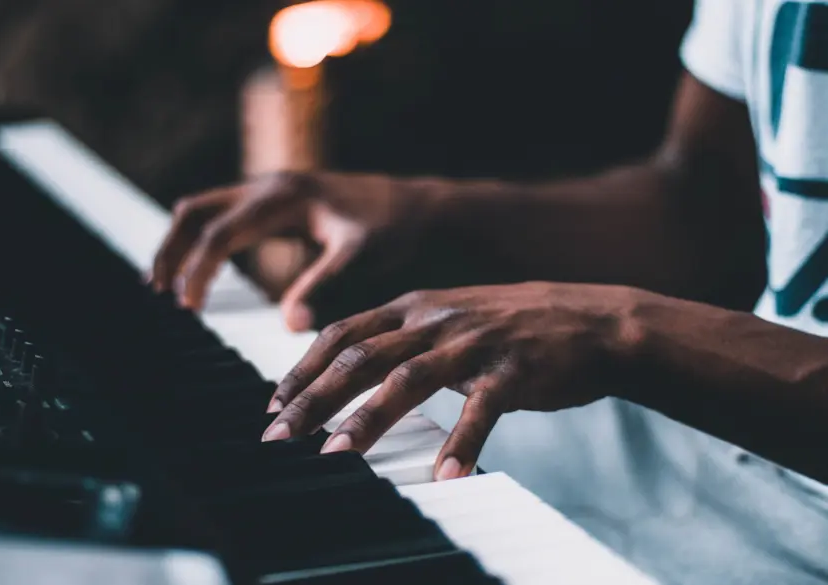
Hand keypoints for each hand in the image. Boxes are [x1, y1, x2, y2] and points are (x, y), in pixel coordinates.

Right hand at [149, 171, 446, 330]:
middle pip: (195, 211)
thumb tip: (289, 327)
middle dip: (171, 250)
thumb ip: (324, 286)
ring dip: (181, 244)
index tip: (186, 309)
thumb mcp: (362, 258)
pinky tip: (203, 272)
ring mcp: (272, 191)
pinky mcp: (278, 204)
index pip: (219, 234)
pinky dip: (203, 241)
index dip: (197, 271)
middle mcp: (270, 186)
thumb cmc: (395, 231)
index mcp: (283, 197)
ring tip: (166, 286)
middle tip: (157, 294)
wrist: (420, 208)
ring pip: (204, 209)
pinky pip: (224, 217)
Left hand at [261, 282, 638, 479]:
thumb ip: (405, 338)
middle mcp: (436, 320)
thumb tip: (355, 367)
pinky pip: (480, 411)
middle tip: (279, 435)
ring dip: (368, 420)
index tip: (276, 402)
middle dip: (314, 397)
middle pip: (361, 358)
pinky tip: (445, 478)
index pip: (344, 333)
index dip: (305, 368)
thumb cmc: (513, 327)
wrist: (592, 320)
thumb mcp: (450, 318)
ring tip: (335, 455)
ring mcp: (474, 343)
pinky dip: (461, 445)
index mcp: (415, 307)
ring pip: (407, 381)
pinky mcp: (513, 371)